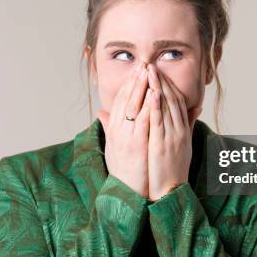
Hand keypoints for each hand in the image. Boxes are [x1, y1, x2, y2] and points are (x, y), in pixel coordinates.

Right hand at [97, 61, 151, 197]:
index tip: (137, 70)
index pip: (121, 100)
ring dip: (142, 87)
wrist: (126, 192)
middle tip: (144, 64)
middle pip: (127, 99)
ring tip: (150, 72)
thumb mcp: (113, 146)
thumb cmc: (123, 170)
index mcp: (114, 129)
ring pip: (134, 106)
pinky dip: (149, 106)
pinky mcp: (137, 144)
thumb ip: (109, 127)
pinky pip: (144, 121)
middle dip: (136, 80)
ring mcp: (127, 136)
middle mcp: (118, 130)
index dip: (129, 84)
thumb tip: (101, 112)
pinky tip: (155, 94)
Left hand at [147, 64, 202, 200]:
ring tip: (149, 72)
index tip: (159, 72)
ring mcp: (173, 137)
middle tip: (151, 65)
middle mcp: (180, 130)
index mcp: (183, 130)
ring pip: (166, 107)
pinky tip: (152, 93)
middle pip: (172, 100)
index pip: (178, 101)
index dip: (169, 85)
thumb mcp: (184, 144)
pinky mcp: (162, 144)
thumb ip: (188, 125)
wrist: (172, 191)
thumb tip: (197, 108)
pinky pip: (159, 122)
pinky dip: (156, 106)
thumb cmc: (175, 169)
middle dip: (161, 81)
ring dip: (157, 87)